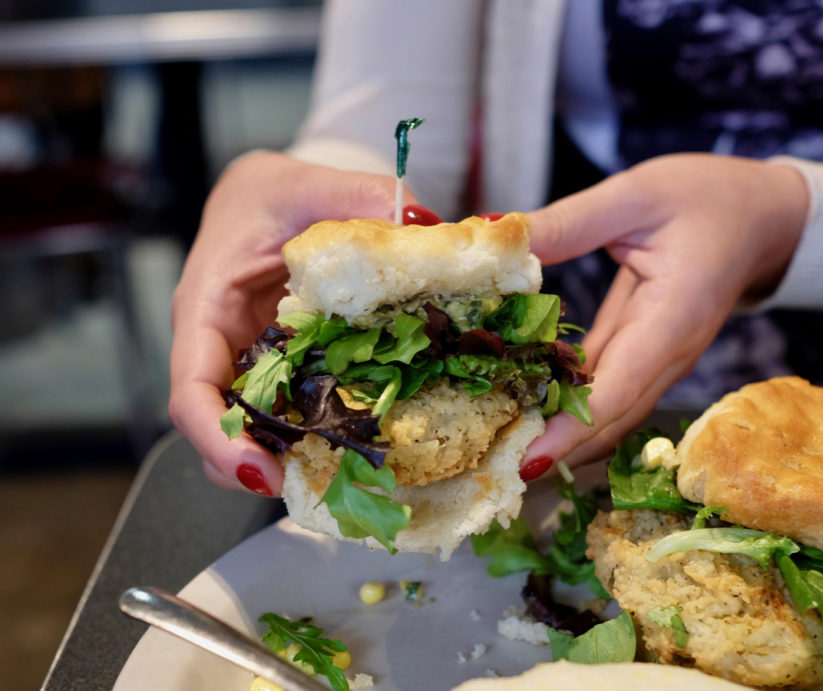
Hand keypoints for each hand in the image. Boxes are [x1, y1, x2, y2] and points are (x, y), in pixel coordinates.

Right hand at [168, 151, 410, 494]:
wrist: (278, 198)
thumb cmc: (277, 193)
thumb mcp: (314, 185)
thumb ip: (364, 198)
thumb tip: (421, 225)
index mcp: (207, 308)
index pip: (190, 392)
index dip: (218, 439)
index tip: (260, 470)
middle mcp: (221, 348)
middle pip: (219, 432)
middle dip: (259, 469)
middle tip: (321, 489)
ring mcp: (252, 366)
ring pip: (256, 433)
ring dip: (293, 460)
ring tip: (348, 477)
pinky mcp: (284, 373)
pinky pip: (293, 414)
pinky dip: (320, 435)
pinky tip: (364, 443)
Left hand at [523, 153, 809, 470]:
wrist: (764, 215)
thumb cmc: (709, 199)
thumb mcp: (634, 196)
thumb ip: (568, 223)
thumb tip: (499, 240)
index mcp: (671, 321)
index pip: (616, 394)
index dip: (569, 432)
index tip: (527, 461)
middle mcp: (669, 354)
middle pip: (610, 420)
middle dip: (555, 447)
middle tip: (493, 460)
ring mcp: (660, 360)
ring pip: (608, 414)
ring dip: (560, 432)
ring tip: (500, 441)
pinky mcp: (647, 354)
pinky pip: (607, 390)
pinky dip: (569, 402)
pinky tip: (525, 400)